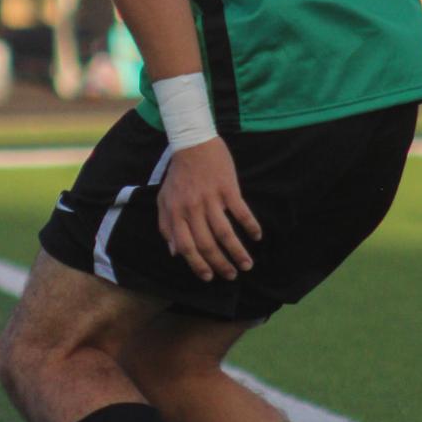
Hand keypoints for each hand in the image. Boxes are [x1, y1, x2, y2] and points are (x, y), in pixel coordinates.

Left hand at [156, 138, 261, 282]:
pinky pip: (241, 212)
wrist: (192, 143)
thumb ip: (166, 226)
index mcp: (176, 213)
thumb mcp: (164, 200)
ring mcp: (211, 198)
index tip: (208, 277)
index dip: (197, 265)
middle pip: (207, 244)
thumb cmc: (178, 174)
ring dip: (237, 252)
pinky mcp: (228, 188)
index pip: (186, 247)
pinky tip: (256, 236)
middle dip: (220, 264)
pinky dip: (250, 226)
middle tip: (232, 275)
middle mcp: (192, 209)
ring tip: (247, 265)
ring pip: (225, 233)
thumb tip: (174, 252)